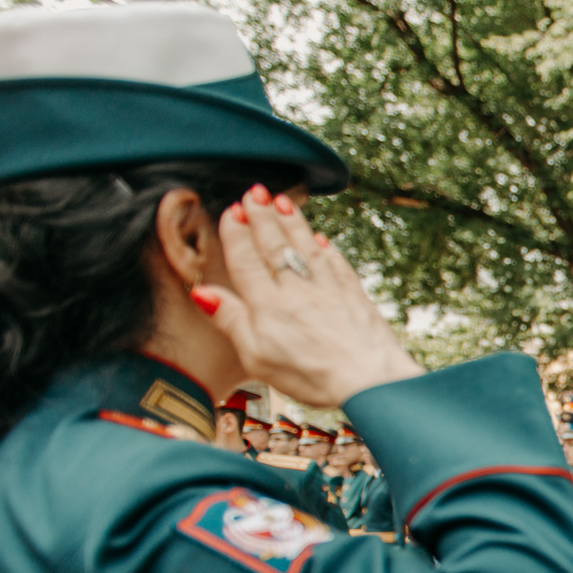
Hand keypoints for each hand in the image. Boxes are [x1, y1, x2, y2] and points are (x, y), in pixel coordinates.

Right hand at [194, 187, 422, 408]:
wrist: (369, 379)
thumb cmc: (311, 375)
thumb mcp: (256, 357)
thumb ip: (230, 321)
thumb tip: (202, 292)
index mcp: (268, 304)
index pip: (246, 260)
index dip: (238, 234)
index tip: (232, 211)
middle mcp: (298, 289)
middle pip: (276, 246)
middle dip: (263, 216)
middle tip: (255, 192)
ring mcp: (329, 289)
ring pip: (307, 247)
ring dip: (294, 223)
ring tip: (283, 202)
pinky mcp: (355, 296)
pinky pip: (337, 264)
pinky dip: (327, 249)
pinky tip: (322, 240)